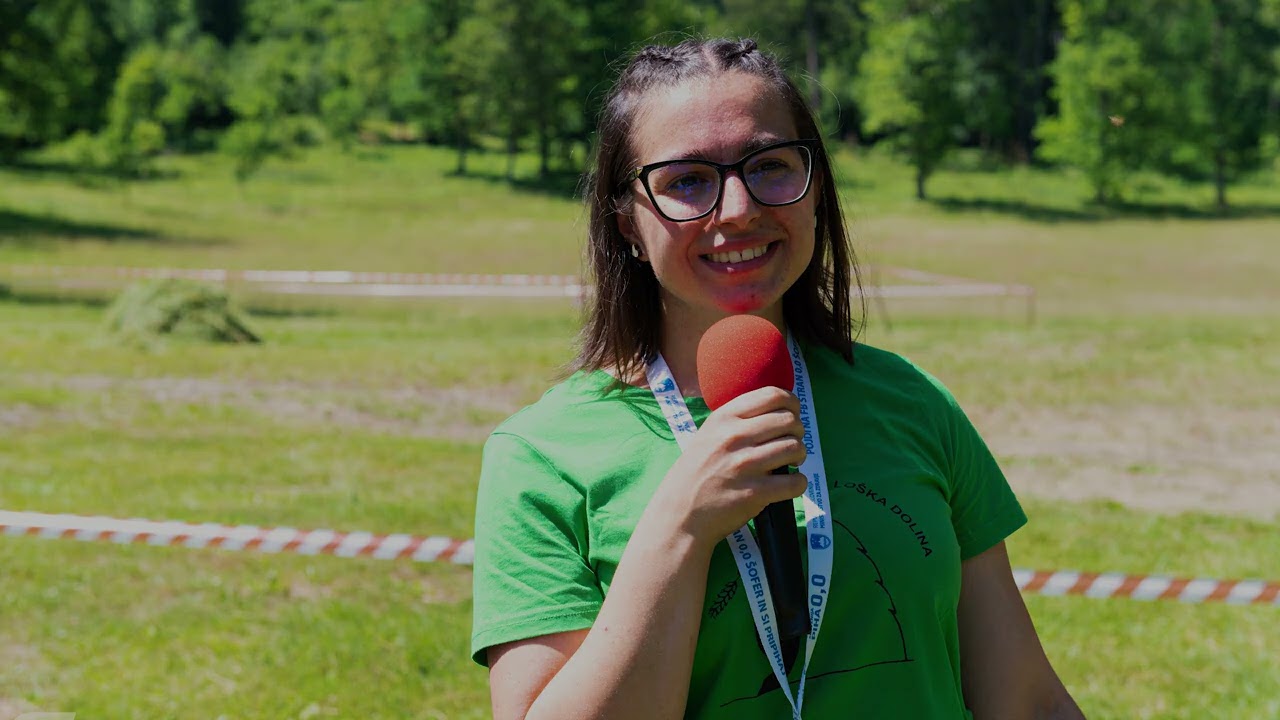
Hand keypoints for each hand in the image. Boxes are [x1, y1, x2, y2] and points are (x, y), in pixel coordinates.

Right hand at [647, 386, 807, 548]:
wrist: (680, 514)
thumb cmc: (696, 473)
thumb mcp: (708, 434)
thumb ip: (737, 420)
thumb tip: (778, 410)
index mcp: (724, 418)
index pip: (772, 395)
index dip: (791, 403)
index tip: (792, 414)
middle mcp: (734, 437)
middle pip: (789, 420)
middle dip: (798, 431)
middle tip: (791, 443)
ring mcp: (745, 465)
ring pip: (795, 448)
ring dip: (800, 455)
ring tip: (791, 463)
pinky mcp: (754, 493)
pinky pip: (795, 482)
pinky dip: (798, 483)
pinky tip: (789, 484)